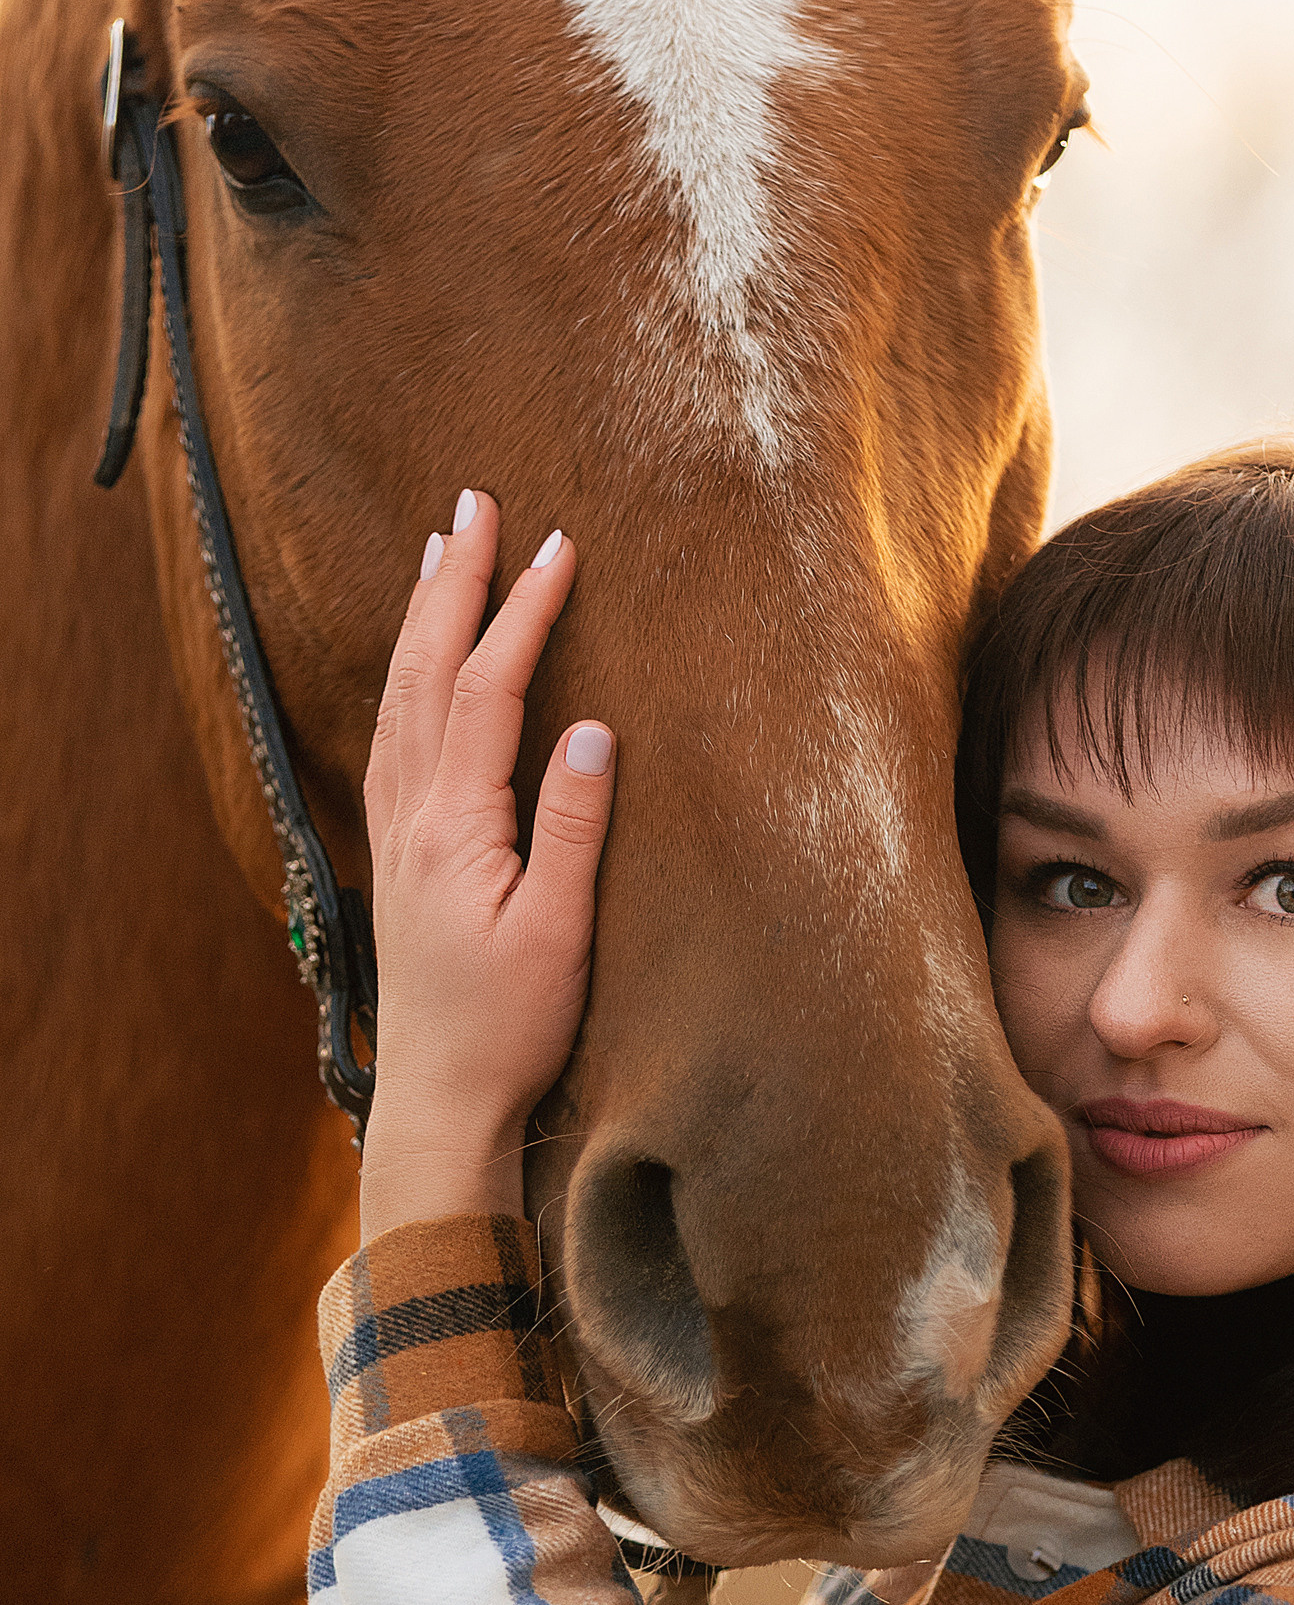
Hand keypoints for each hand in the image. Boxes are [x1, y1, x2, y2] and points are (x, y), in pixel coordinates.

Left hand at [359, 490, 615, 1240]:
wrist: (440, 1100)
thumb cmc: (510, 1028)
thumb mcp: (558, 933)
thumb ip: (573, 828)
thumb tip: (591, 729)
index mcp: (455, 825)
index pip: (487, 691)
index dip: (522, 613)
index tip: (558, 546)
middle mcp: (411, 816)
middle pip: (424, 672)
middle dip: (451, 582)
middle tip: (474, 504)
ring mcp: (396, 835)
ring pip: (396, 698)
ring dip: (420, 619)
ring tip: (439, 553)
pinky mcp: (398, 858)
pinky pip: (390, 737)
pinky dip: (404, 677)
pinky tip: (415, 663)